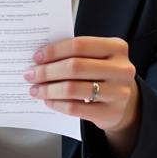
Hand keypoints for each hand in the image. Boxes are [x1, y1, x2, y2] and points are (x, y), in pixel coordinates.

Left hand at [24, 36, 140, 155]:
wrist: (126, 101)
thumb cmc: (102, 73)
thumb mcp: (96, 57)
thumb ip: (74, 53)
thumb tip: (39, 58)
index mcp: (116, 47)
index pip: (79, 45)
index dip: (54, 51)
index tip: (36, 57)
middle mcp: (122, 69)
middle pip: (74, 67)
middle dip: (47, 71)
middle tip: (30, 74)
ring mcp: (119, 92)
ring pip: (73, 89)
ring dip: (48, 89)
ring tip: (35, 89)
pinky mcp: (111, 112)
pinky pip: (75, 108)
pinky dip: (57, 104)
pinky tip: (48, 101)